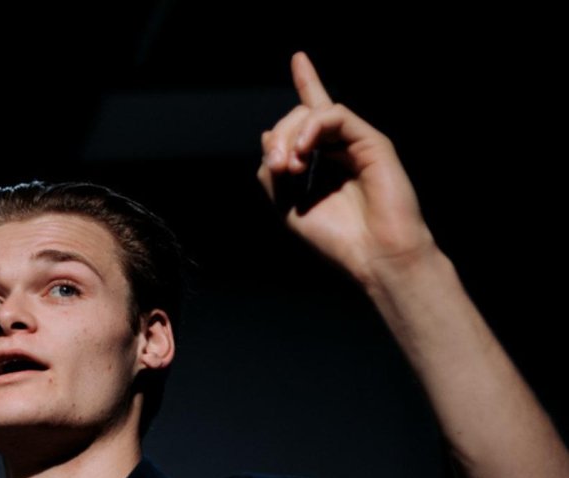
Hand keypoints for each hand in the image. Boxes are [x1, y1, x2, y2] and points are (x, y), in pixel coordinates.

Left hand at [257, 52, 435, 287]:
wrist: (373, 258)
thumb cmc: (338, 241)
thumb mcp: (290, 210)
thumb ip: (274, 177)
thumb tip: (266, 138)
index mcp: (325, 165)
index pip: (311, 121)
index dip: (307, 85)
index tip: (299, 58)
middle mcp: (342, 150)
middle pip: (300, 119)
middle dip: (279, 137)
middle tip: (277, 167)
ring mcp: (357, 144)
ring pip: (315, 113)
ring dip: (292, 135)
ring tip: (290, 165)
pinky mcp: (371, 141)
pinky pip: (335, 116)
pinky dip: (312, 128)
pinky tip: (303, 150)